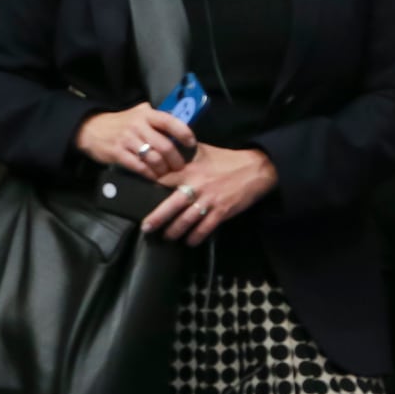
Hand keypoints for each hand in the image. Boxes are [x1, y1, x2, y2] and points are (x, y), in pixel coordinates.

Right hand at [75, 105, 195, 179]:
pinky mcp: (118, 153)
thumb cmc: (120, 123)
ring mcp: (127, 140)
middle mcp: (137, 126)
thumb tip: (182, 124)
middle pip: (165, 146)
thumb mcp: (137, 113)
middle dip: (176, 160)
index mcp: (146, 114)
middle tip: (180, 167)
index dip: (184, 134)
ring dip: (164, 170)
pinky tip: (153, 177)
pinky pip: (140, 167)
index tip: (191, 145)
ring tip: (166, 173)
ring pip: (154, 159)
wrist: (91, 129)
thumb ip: (157, 118)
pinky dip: (150, 175)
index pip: (170, 122)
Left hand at [143, 145, 278, 245]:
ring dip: (174, 231)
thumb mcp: (202, 151)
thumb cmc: (226, 159)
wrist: (255, 169)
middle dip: (157, 218)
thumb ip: (183, 154)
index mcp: (188, 170)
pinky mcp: (222, 211)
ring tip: (166, 237)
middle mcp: (196, 186)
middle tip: (146, 228)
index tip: (138, 197)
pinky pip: (205, 228)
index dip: (150, 188)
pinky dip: (196, 237)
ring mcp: (209, 201)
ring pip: (186, 220)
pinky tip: (189, 242)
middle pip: (171, 205)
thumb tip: (165, 152)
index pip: (163, 180)